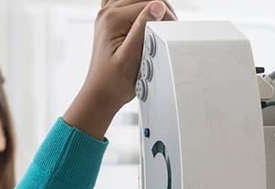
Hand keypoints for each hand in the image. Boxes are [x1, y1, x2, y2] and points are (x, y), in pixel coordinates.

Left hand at [63, 0, 174, 138]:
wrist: (102, 93)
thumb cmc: (115, 81)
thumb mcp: (131, 56)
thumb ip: (143, 28)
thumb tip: (157, 5)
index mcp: (112, 18)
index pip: (149, 2)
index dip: (165, 15)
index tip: (172, 30)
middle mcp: (107, 12)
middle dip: (160, 10)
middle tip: (168, 29)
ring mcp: (107, 15)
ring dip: (152, 9)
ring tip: (159, 28)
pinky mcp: (111, 21)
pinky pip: (127, 4)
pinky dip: (139, 9)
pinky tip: (145, 20)